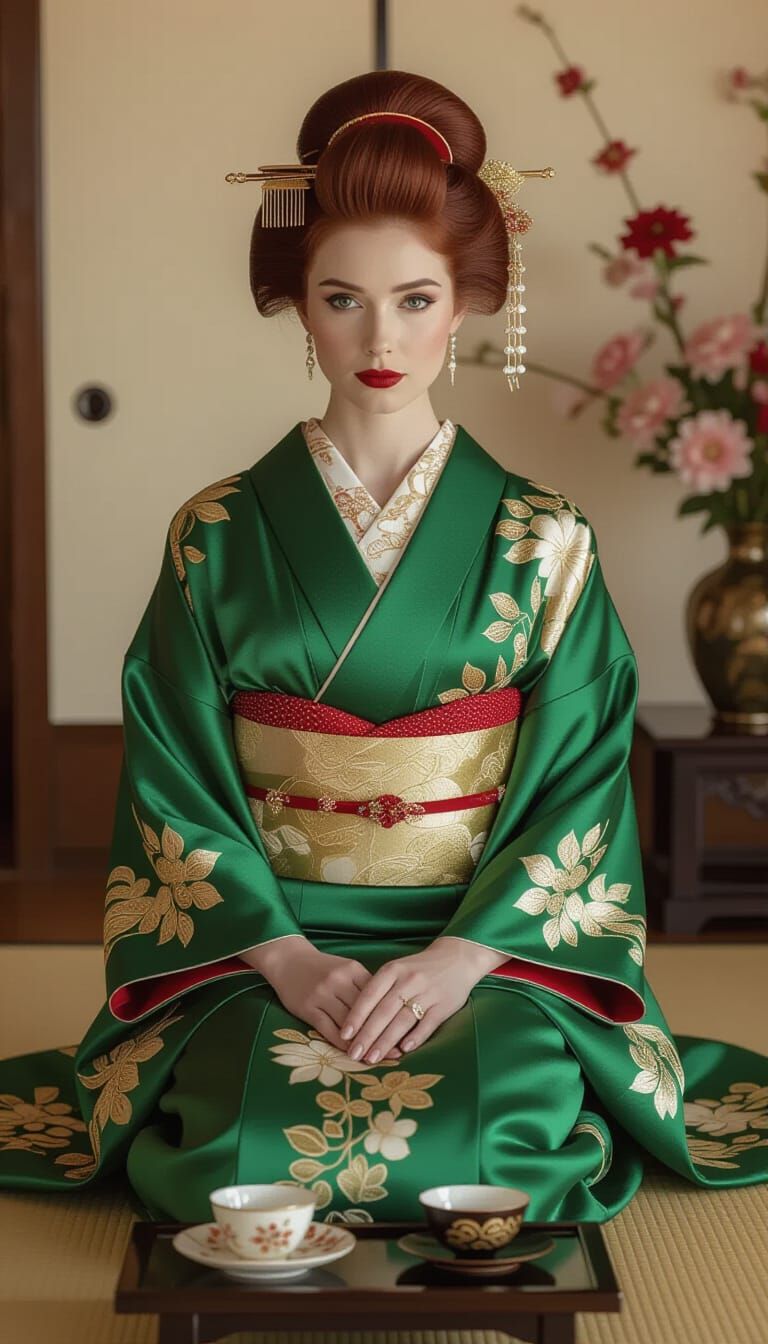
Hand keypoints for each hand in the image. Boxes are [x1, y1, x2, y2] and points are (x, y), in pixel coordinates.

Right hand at [244, 937, 404, 1058]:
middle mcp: (339, 981)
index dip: (390, 1017)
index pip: (377, 997)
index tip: (404, 1033)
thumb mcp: (346, 968)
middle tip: (395, 1053)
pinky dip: (341, 1044)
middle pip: (365, 1012)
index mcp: (353, 970)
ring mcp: (322, 994)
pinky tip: (351, 1054)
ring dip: (362, 1044)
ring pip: (348, 1024)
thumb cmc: (322, 967)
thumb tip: (388, 1010)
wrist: (288, 959)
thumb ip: (365, 986)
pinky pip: (328, 1030)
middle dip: (381, 1034)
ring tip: (376, 1059)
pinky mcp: (308, 1007)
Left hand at [338, 937, 507, 1063]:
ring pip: (402, 1020)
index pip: (370, 995)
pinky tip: (403, 1050)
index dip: (356, 1016)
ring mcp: (427, 992)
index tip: (343, 1035)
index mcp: (393, 970)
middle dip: (367, 1035)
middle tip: (353, 1054)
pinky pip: (427, 1024)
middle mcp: (409, 980)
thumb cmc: (418, 968)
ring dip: (386, 1041)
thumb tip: (356, 1021)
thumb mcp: (396, 970)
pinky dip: (415, 1038)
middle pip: (384, 1011)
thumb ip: (379, 990)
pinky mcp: (444, 1005)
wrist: (457, 957)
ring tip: (372, 1058)